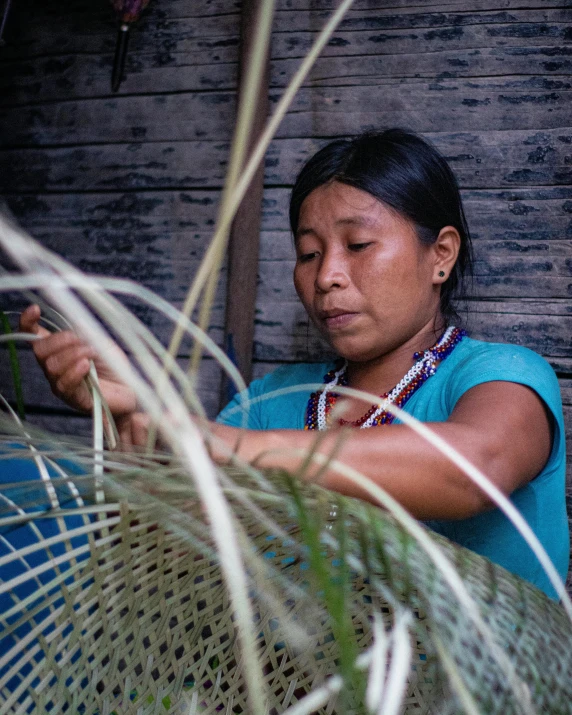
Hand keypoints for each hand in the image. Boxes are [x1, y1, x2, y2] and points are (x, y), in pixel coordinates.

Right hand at [20, 304, 136, 416]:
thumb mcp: (100, 342)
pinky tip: (86, 365)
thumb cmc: (114, 366)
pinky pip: (64, 384)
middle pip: (40, 351)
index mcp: (59, 350)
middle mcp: (55, 367)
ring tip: (92, 354)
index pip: (34, 336)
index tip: (35, 310)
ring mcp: (61, 383)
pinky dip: (74, 371)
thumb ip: (84, 333)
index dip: (28, 323)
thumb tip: (73, 322)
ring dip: (74, 354)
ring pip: (52, 366)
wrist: (130, 388)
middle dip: (60, 340)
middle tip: (82, 341)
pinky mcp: (73, 398)